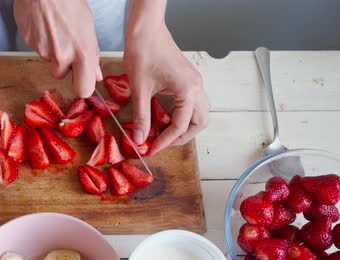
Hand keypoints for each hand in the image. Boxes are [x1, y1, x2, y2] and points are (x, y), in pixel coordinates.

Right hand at [14, 0, 102, 97]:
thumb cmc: (69, 1)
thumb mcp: (88, 27)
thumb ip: (92, 54)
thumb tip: (96, 74)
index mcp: (82, 53)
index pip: (83, 89)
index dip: (82, 85)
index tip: (82, 79)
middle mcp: (62, 56)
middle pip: (60, 76)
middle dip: (63, 68)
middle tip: (66, 49)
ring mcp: (43, 51)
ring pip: (48, 60)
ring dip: (52, 50)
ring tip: (56, 29)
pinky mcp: (30, 43)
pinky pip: (37, 48)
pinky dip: (41, 40)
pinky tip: (46, 25)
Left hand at [124, 2, 209, 154]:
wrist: (146, 30)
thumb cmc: (143, 52)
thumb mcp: (140, 90)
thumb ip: (142, 117)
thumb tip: (140, 139)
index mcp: (188, 90)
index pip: (180, 126)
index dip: (164, 141)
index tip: (150, 149)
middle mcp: (197, 87)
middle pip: (199, 123)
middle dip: (181, 137)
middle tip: (161, 144)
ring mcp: (194, 82)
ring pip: (199, 113)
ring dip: (184, 127)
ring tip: (164, 134)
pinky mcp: (188, 79)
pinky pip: (192, 103)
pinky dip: (182, 115)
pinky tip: (164, 117)